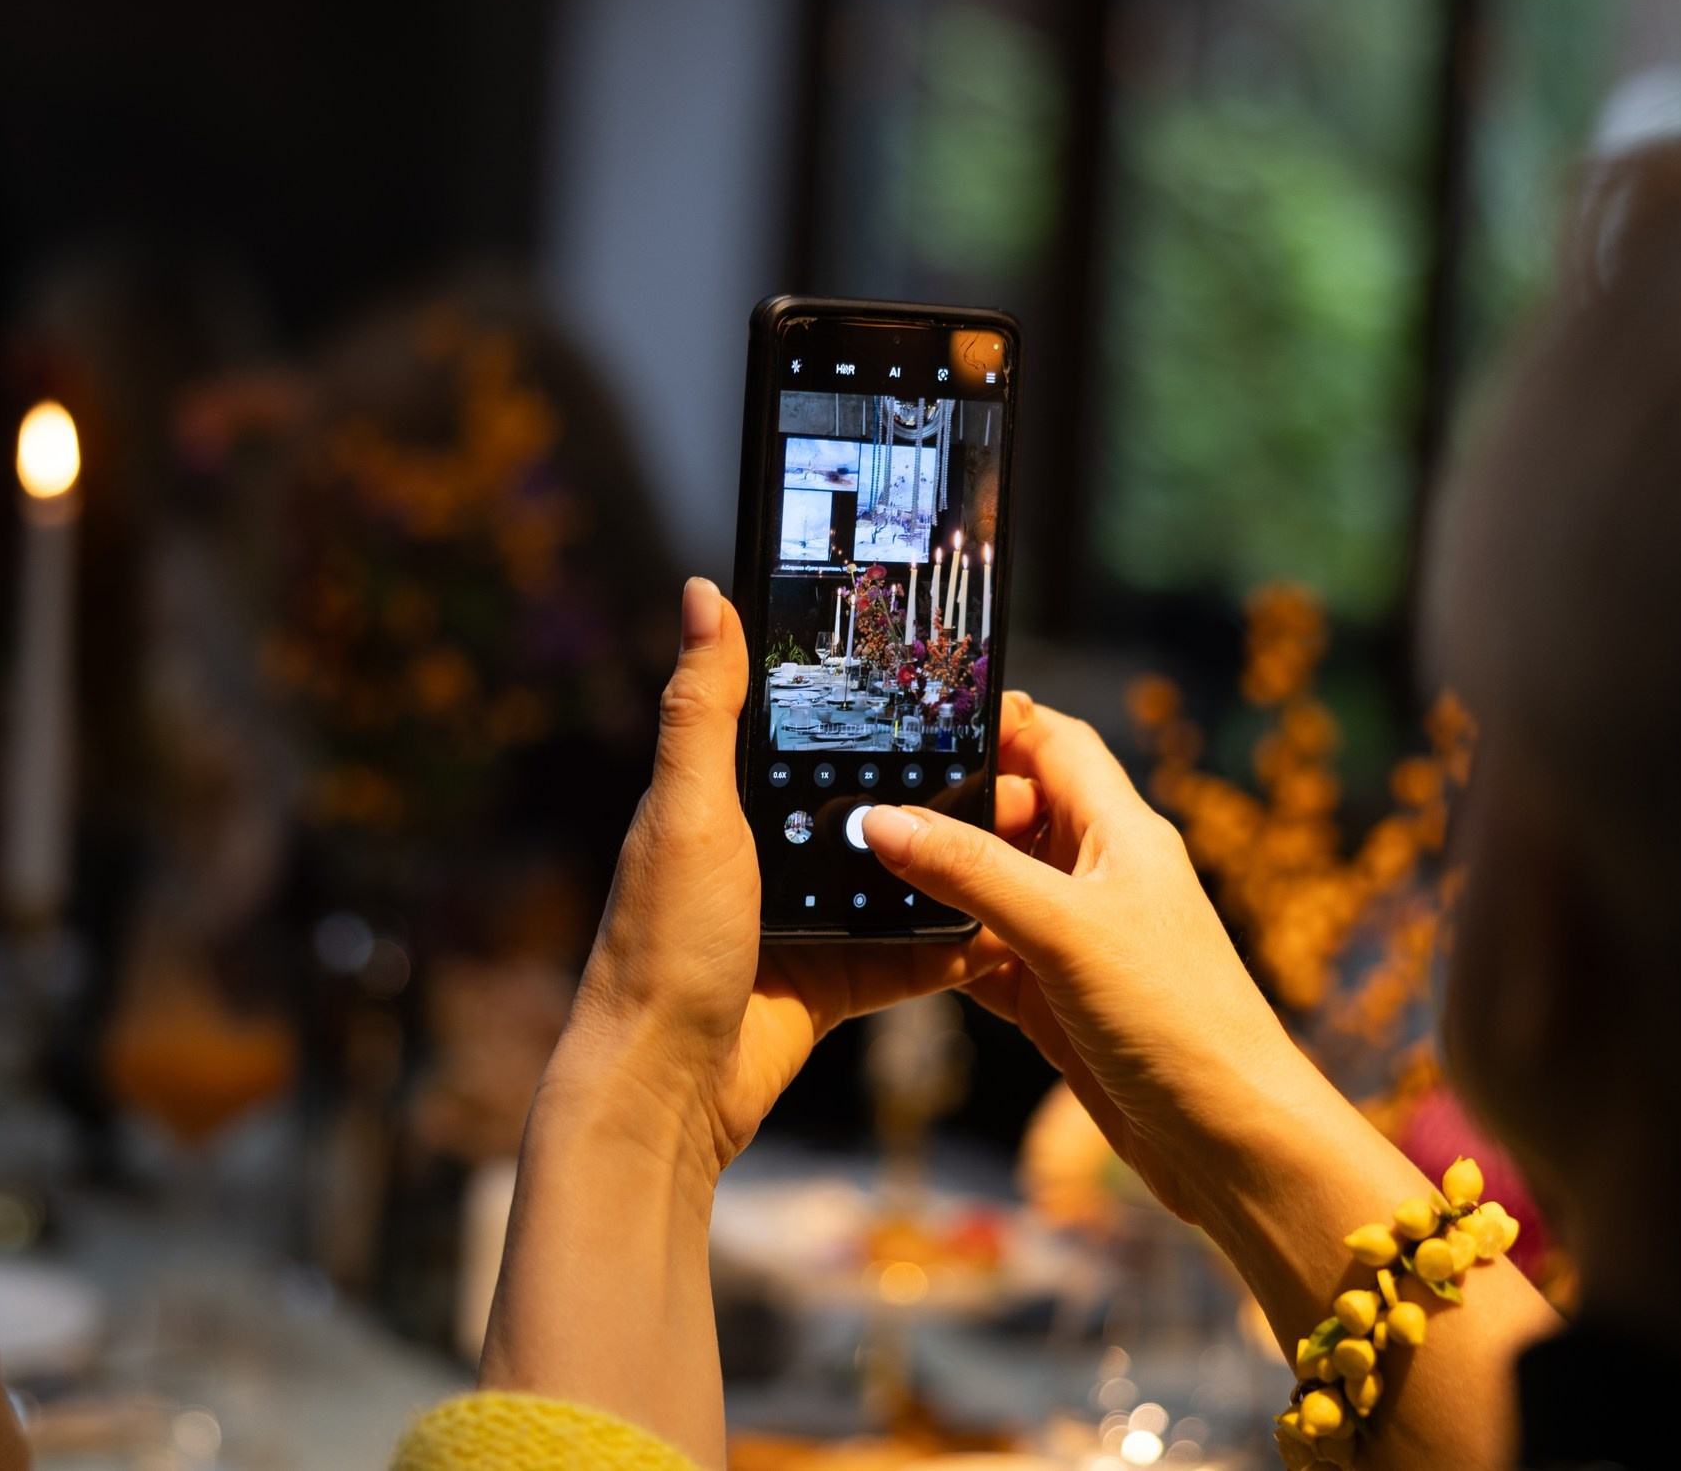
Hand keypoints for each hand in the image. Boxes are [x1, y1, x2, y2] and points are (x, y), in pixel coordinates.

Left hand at [560, 578, 1014, 1173]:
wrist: (665, 1090)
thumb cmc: (659, 946)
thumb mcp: (688, 811)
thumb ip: (706, 708)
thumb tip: (702, 591)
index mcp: (722, 803)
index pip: (803, 731)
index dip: (865, 702)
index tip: (934, 673)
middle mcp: (764, 855)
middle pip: (865, 804)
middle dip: (935, 787)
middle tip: (1009, 762)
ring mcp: (800, 920)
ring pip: (895, 877)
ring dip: (953, 862)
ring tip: (1022, 832)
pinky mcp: (831, 983)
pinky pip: (906, 953)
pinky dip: (950, 942)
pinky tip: (1003, 921)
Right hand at [857, 693, 1297, 1225]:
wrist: (1228, 1138)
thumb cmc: (1177, 1018)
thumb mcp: (1063, 929)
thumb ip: (972, 871)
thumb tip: (886, 818)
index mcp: (1120, 832)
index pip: (1053, 743)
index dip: (994, 722)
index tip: (917, 722)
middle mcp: (1100, 876)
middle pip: (1013, 812)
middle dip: (949, 807)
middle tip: (875, 809)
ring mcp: (1078, 940)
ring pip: (992, 888)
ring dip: (941, 885)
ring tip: (870, 874)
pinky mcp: (1057, 1000)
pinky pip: (987, 957)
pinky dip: (948, 952)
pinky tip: (906, 951)